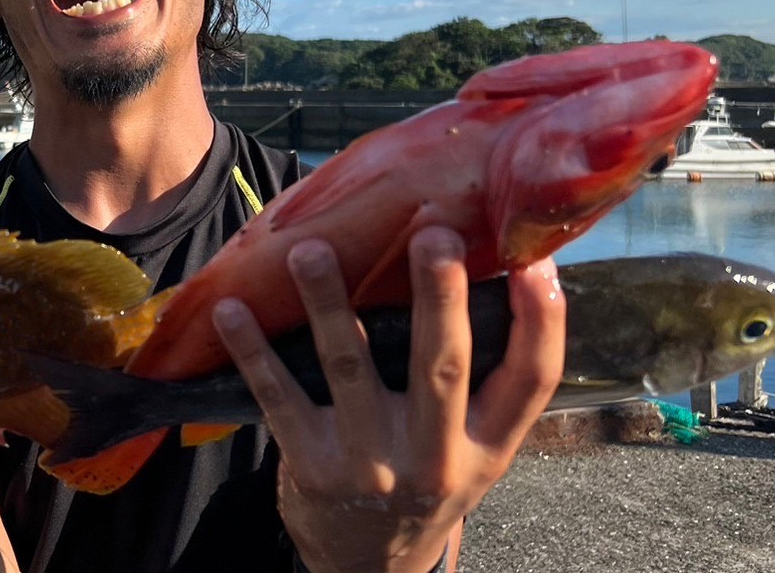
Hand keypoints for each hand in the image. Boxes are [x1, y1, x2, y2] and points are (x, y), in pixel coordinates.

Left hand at [214, 228, 564, 572]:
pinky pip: (278, 397)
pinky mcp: (311, 467)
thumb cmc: (423, 474)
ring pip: (350, 369)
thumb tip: (485, 263)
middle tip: (433, 234)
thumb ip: (478, 378)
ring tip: (310, 251)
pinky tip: (233, 309)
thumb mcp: (470, 446)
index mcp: (488, 445)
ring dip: (328, 305)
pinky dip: (253, 351)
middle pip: (444, 368)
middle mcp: (436, 457)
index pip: (531, 380)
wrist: (368, 562)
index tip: (536, 261)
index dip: (541, 320)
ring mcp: (370, 463)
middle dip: (439, 298)